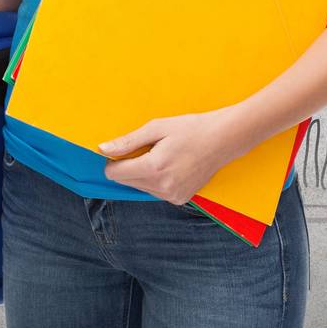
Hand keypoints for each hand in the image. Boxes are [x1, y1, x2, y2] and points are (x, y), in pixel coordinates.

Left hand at [97, 108, 241, 204]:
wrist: (223, 140)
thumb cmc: (191, 128)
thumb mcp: (157, 128)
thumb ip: (128, 141)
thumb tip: (102, 149)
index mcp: (154, 168)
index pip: (115, 174)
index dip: (113, 160)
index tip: (124, 148)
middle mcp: (162, 187)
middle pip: (125, 182)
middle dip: (128, 166)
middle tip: (148, 148)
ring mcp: (172, 196)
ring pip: (139, 188)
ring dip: (142, 173)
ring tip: (162, 156)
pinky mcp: (179, 199)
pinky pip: (155, 192)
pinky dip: (155, 180)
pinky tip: (170, 166)